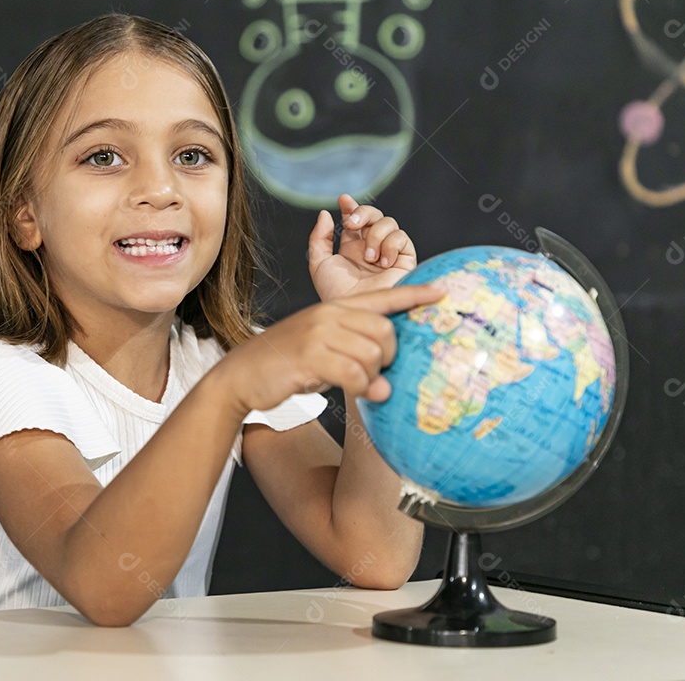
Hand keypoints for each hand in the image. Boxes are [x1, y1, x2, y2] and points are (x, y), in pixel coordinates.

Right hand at [215, 284, 443, 414]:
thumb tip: (385, 382)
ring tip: (361, 387)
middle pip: (385, 331)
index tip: (443, 292)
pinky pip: (355, 373)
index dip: (415, 295)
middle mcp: (329, 315)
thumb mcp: (321, 349)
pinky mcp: (311, 356)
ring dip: (373, 377)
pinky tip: (359, 393)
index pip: (383, 298)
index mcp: (334, 308)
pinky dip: (362, 387)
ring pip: (373, 354)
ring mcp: (319, 333)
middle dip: (389, 358)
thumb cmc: (285, 365)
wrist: (241, 376)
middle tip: (378, 375)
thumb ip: (353, 354)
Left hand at [308, 194, 416, 302]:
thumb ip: (319, 238)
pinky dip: (391, 245)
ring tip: (369, 256)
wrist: (357, 312)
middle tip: (352, 222)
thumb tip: (325, 214)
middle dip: (363, 212)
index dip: (351, 206)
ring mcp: (389, 253)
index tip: (343, 200)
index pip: (355, 220)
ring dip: (376, 235)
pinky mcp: (405, 261)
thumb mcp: (319, 264)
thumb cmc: (337, 294)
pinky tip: (383, 263)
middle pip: (374, 215)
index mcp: (352, 248)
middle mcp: (372, 248)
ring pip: (389, 223)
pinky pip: (402, 239)